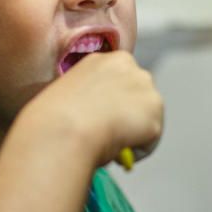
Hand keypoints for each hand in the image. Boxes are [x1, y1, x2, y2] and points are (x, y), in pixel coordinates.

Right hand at [17, 51, 163, 168]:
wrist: (64, 129)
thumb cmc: (56, 115)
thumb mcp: (72, 93)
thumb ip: (90, 96)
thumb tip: (98, 116)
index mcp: (106, 59)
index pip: (120, 80)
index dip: (112, 101)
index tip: (103, 117)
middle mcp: (131, 67)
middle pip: (139, 94)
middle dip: (129, 113)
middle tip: (111, 134)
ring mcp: (146, 89)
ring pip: (147, 116)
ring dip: (134, 131)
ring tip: (112, 144)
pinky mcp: (155, 114)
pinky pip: (150, 140)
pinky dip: (137, 150)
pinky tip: (117, 152)